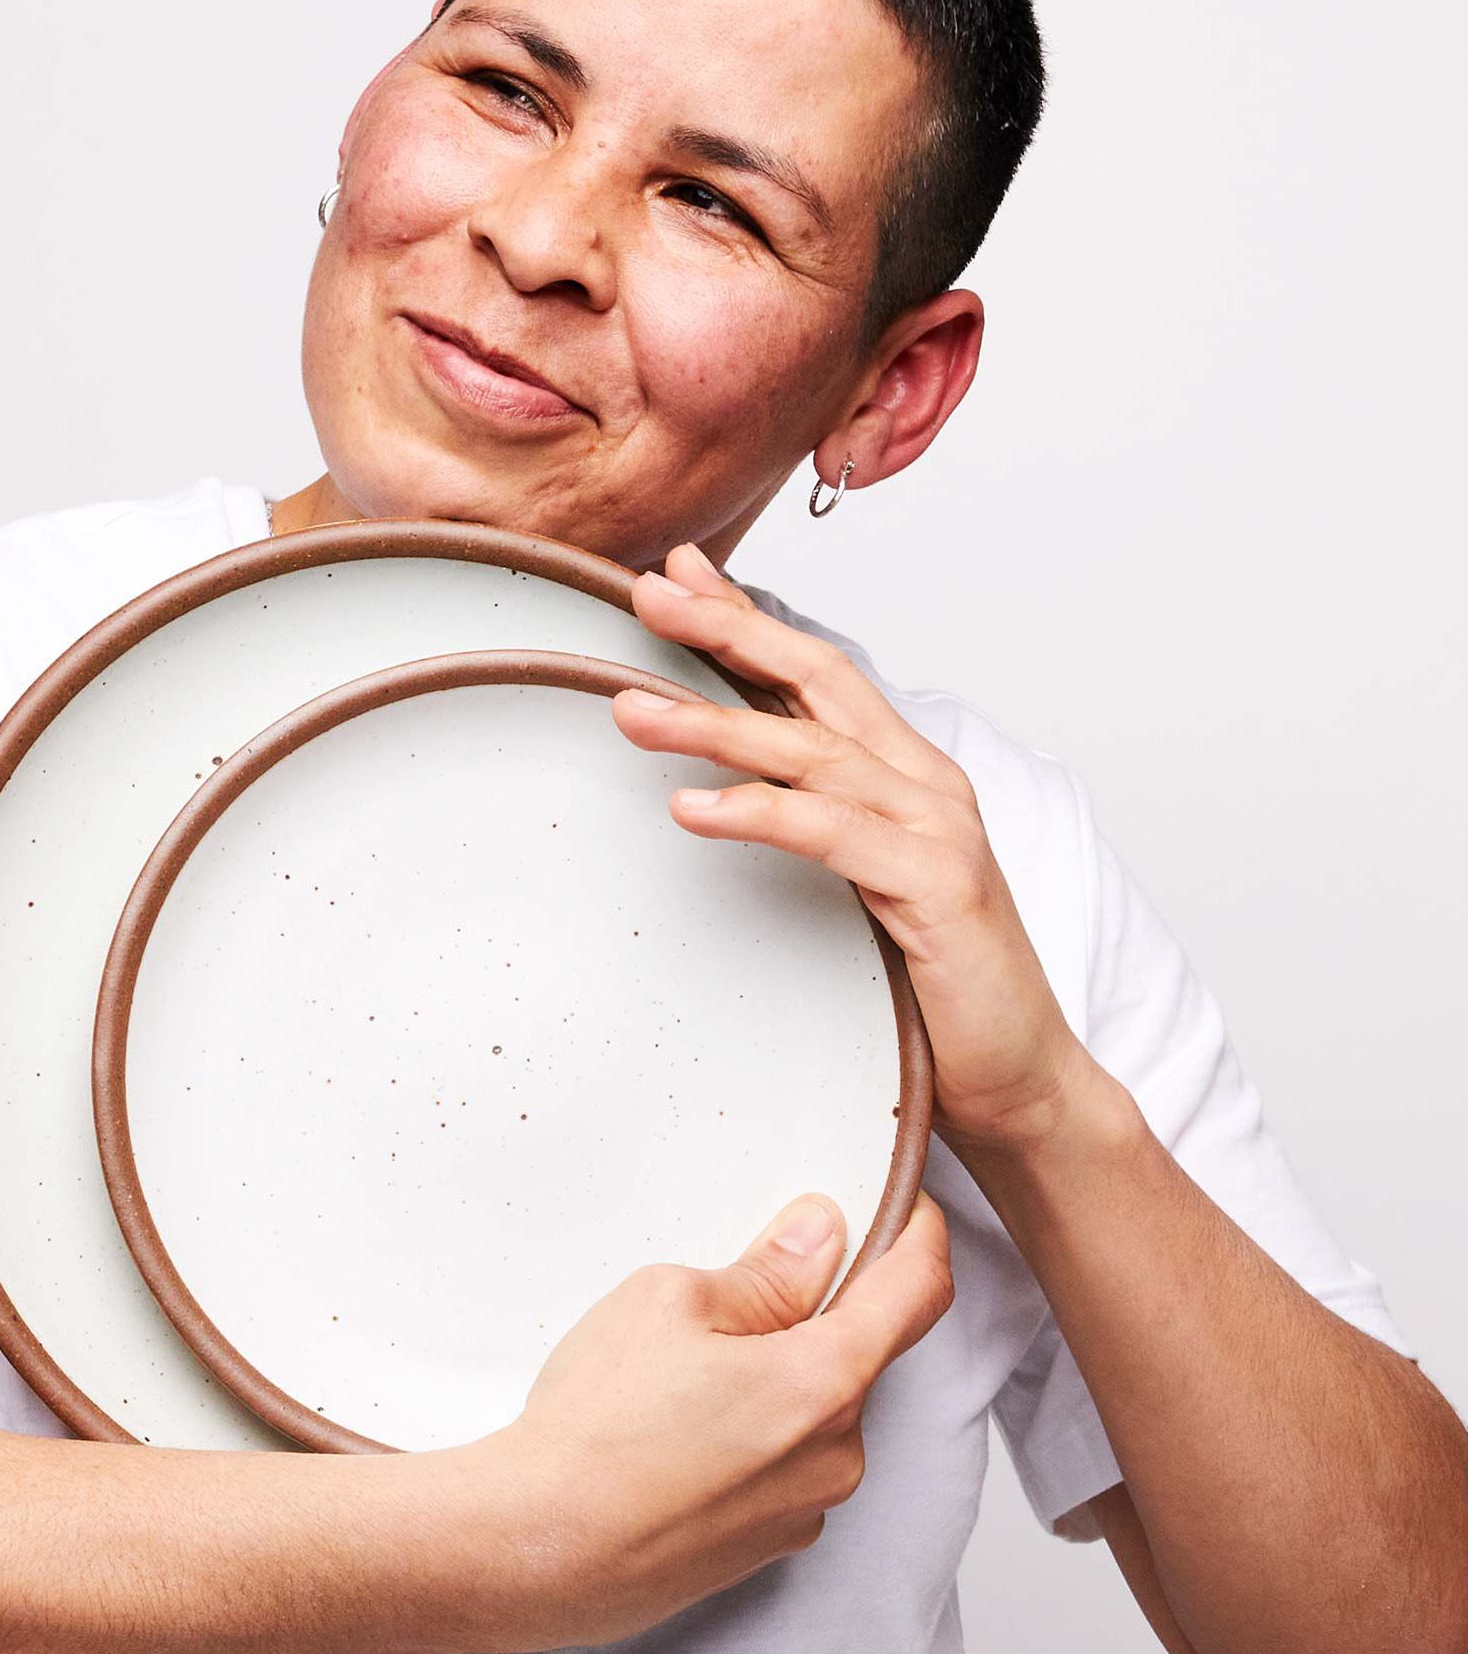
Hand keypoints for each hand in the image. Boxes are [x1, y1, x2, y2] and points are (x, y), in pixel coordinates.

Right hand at [483, 1190, 953, 1648]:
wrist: (533, 1551)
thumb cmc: (595, 1428)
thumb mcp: (669, 1302)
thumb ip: (765, 1271)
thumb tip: (821, 1238)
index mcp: (826, 1381)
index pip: (917, 1291)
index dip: (918, 1235)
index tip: (904, 1208)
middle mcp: (835, 1456)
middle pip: (856, 1357)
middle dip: (812, 1317)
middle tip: (729, 1297)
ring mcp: (802, 1513)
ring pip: (813, 1417)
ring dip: (775, 1382)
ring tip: (679, 1380)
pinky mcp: (763, 1552)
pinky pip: (780, 1470)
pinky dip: (749, 1439)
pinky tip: (672, 1436)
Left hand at [611, 540, 1091, 1160]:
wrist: (1024, 1076)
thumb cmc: (938, 985)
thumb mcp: (868, 886)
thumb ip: (819, 827)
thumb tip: (736, 793)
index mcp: (907, 775)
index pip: (818, 676)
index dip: (749, 621)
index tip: (675, 577)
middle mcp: (924, 785)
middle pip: (815, 683)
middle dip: (728, 632)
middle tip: (645, 596)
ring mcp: (934, 831)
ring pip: (808, 752)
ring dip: (712, 725)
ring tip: (630, 710)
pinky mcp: (934, 886)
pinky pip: (827, 835)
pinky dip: (757, 813)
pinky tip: (690, 807)